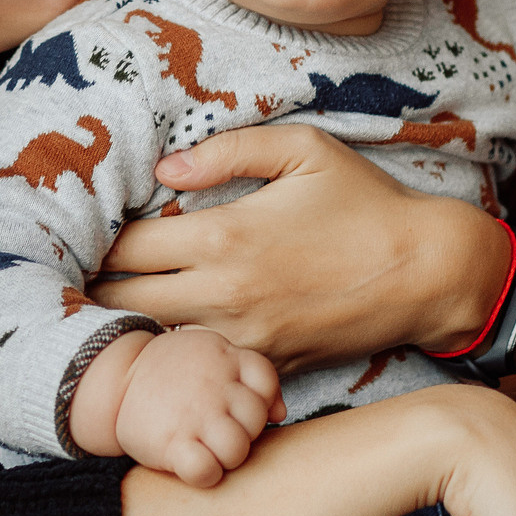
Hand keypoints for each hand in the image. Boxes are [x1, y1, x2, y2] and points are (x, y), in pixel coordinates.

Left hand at [86, 124, 506, 369]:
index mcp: (223, 237)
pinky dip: (182, 353)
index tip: (94, 230)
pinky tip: (175, 333)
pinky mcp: (268, 364)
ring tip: (117, 301)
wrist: (427, 273)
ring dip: (134, 323)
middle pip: (125, 302)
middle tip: (88, 272)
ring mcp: (245, 338)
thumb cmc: (366, 203)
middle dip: (101, 287)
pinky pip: (205, 365)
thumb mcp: (304, 150)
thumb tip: (164, 170)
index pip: (127, 246)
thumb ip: (227, 150)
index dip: (102, 238)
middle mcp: (224, 295)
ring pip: (158, 341)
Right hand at [111, 327, 284, 486]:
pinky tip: (194, 465)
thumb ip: (250, 376)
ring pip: (236, 449)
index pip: (265, 381)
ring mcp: (192, 415)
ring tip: (210, 450)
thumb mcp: (210, 355)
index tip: (237, 407)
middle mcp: (212, 386)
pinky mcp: (171, 444)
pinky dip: (205, 474)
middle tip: (220, 432)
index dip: (260, 401)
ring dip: (227, 457)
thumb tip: (280, 414)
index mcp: (224, 358)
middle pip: (254, 420)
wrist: (114, 380)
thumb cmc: (171, 373)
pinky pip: (206, 471)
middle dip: (243, 432)